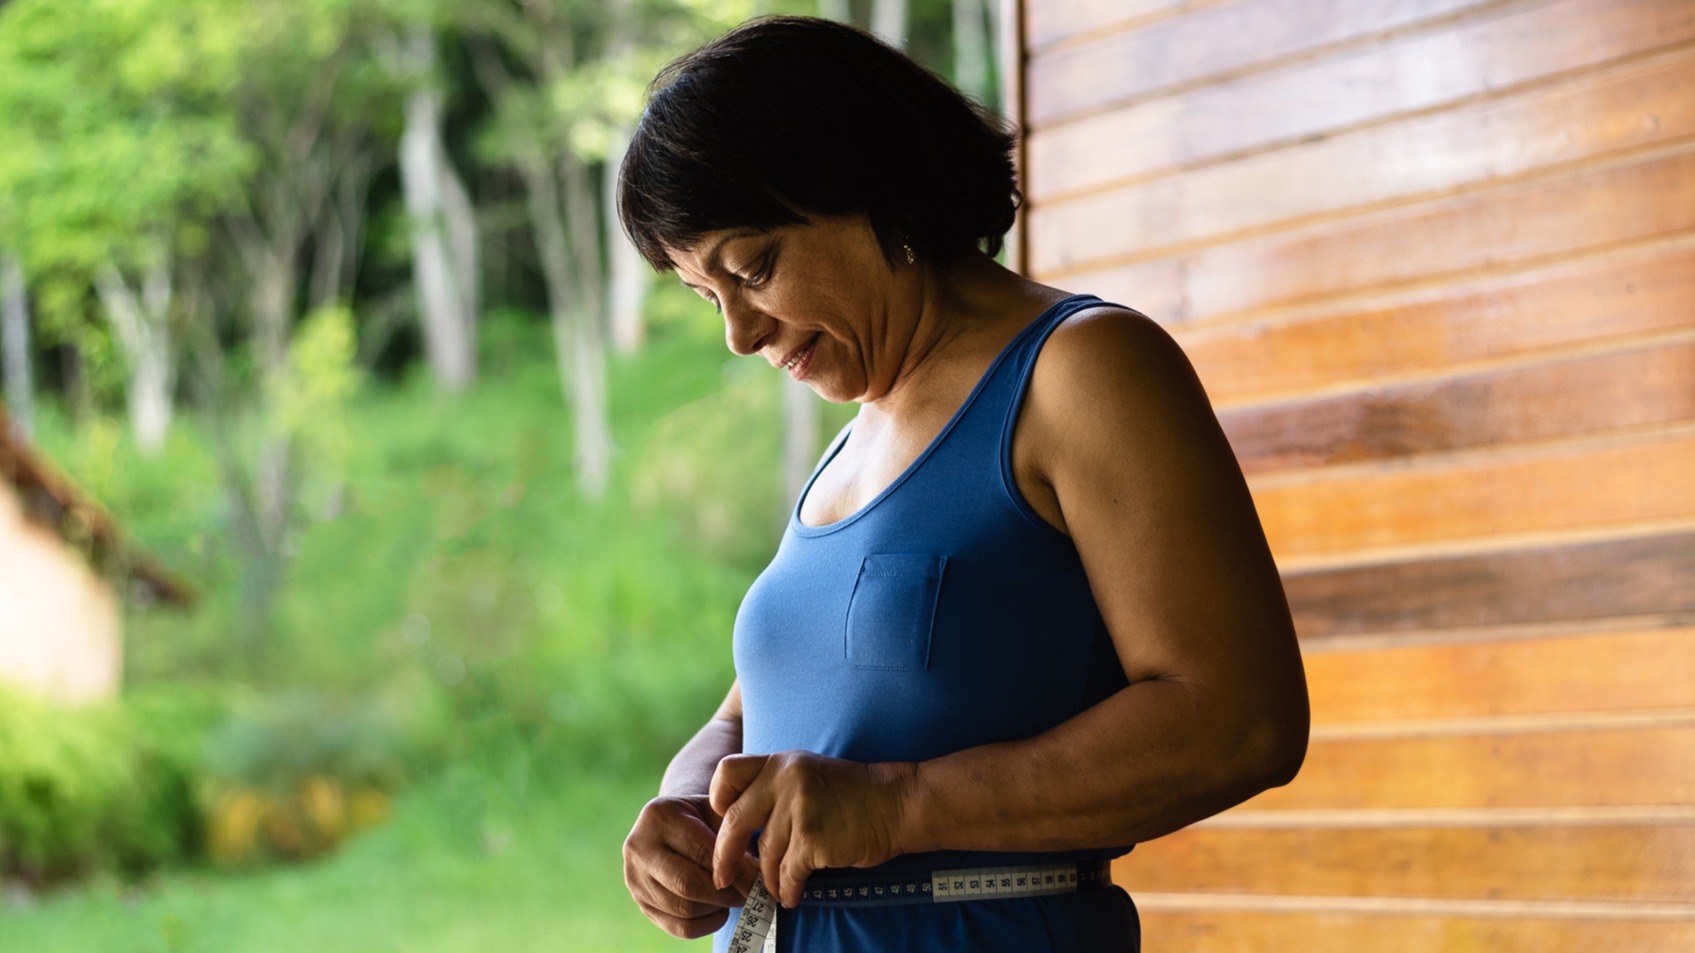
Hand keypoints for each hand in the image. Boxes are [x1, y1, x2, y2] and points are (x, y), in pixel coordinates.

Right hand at [623, 794, 757, 937]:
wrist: (668, 826)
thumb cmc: (700, 817)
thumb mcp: (715, 811)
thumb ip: (733, 836)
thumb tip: (755, 875)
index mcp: (659, 816)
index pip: (701, 851)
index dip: (735, 870)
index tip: (759, 880)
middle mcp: (639, 847)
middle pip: (688, 884)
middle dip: (726, 894)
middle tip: (749, 894)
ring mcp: (634, 879)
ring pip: (684, 909)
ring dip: (718, 908)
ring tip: (735, 897)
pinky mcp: (641, 904)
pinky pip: (679, 927)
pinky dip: (707, 924)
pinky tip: (719, 910)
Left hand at [710, 751, 916, 907]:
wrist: (899, 804)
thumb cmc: (856, 794)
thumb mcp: (809, 773)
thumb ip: (776, 789)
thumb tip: (740, 827)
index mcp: (781, 762)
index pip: (727, 771)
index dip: (718, 800)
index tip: (722, 822)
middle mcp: (784, 780)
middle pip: (733, 821)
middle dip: (724, 856)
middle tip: (722, 878)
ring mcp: (799, 809)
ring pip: (764, 854)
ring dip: (767, 879)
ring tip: (776, 890)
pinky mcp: (813, 839)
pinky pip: (787, 873)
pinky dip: (788, 889)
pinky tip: (794, 894)